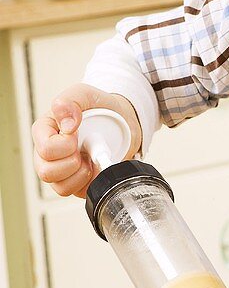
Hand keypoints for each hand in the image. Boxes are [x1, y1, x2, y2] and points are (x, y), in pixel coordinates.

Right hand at [31, 82, 141, 197]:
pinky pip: (77, 193)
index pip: (45, 148)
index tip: (78, 133)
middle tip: (84, 148)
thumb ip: (71, 102)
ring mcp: (61, 170)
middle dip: (72, 162)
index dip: (65, 144)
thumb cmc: (100, 108)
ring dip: (81, 173)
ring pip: (60, 187)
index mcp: (45, 131)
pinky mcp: (76, 182)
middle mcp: (48, 154)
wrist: (123, 122)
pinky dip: (90, 182)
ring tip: (90, 158)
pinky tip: (95, 167)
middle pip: (46, 172)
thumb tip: (66, 123)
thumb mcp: (85, 95)